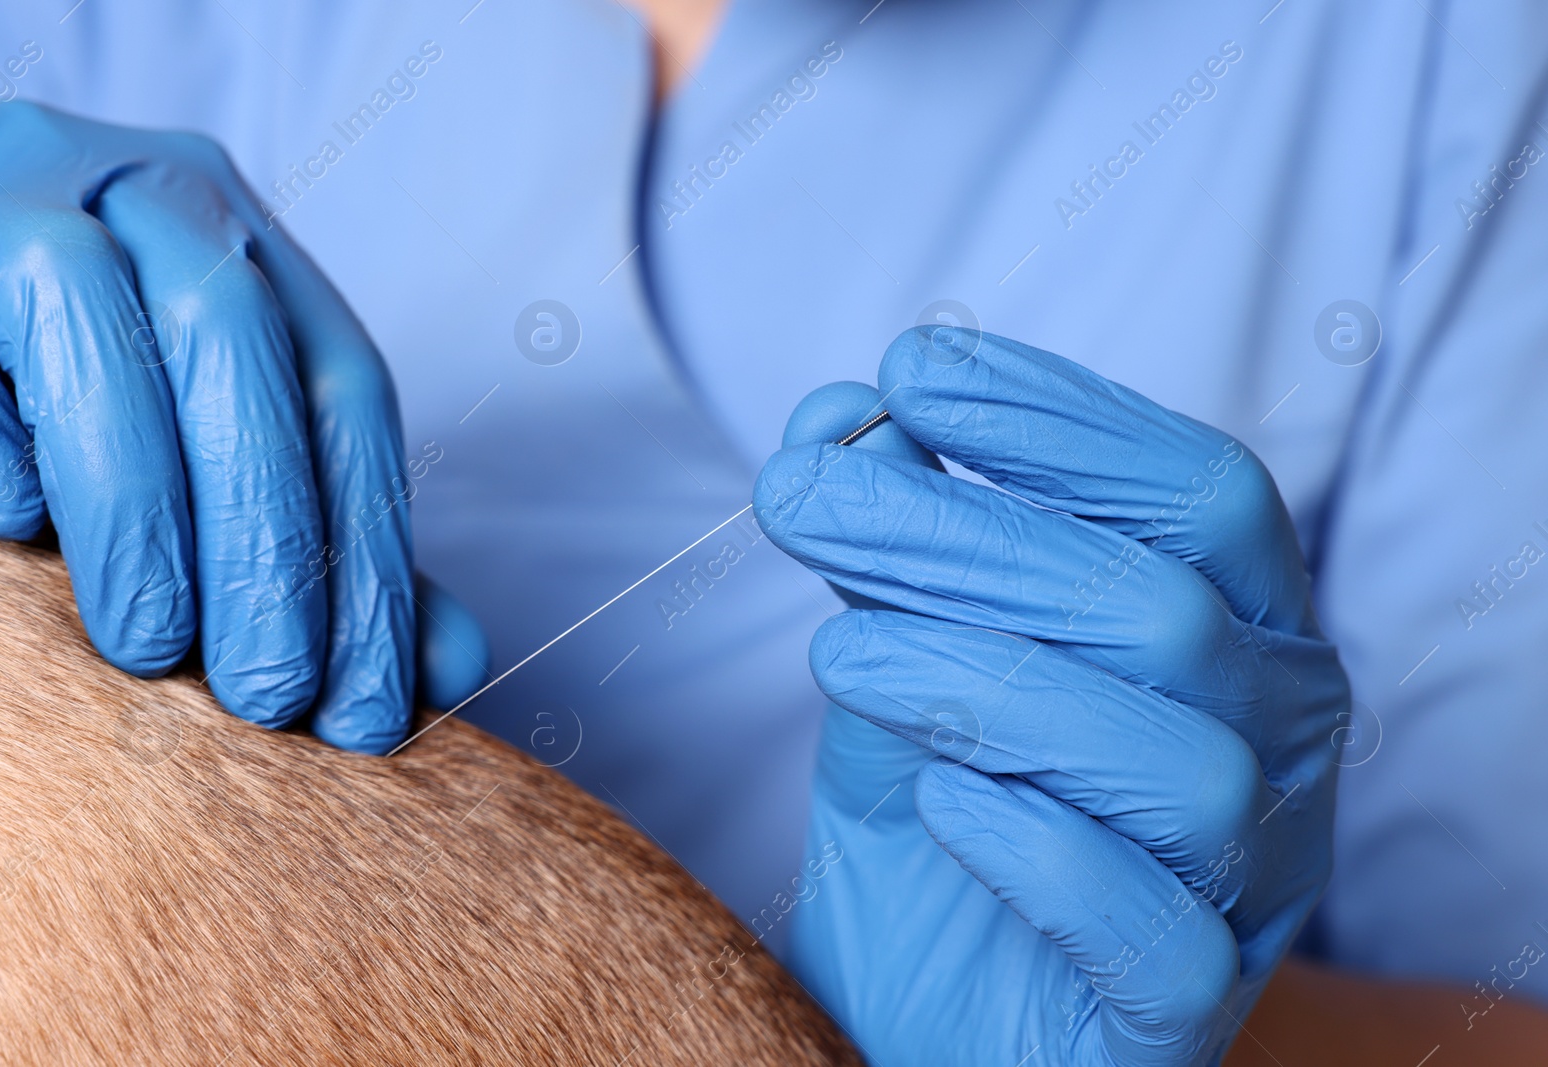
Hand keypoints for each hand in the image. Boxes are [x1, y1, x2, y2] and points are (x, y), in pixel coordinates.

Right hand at [0, 101, 457, 752]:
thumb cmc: (88, 387)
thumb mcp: (223, 453)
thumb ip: (327, 547)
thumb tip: (447, 668)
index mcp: (256, 250)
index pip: (345, 392)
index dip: (370, 554)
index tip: (369, 704)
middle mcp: (154, 195)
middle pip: (234, 341)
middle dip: (265, 534)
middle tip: (268, 695)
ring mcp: (19, 190)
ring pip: (85, 309)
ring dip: (133, 496)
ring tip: (149, 647)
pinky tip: (14, 524)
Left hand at [752, 328, 1347, 1064]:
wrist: (921, 1013)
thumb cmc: (935, 823)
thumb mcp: (899, 662)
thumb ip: (889, 553)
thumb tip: (838, 420)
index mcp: (1242, 634)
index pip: (1203, 494)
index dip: (1063, 422)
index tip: (911, 373)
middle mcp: (1283, 747)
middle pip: (1166, 609)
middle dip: (968, 537)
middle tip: (800, 498)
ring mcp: (1253, 885)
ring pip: (1178, 758)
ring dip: (985, 684)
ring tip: (838, 655)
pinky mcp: (1185, 1011)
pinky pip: (1152, 926)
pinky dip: (1035, 845)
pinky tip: (936, 798)